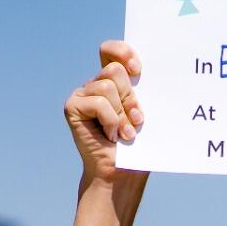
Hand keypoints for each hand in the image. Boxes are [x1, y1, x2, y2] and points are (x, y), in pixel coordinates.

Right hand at [64, 40, 148, 192]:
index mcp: (113, 82)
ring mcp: (82, 95)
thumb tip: (153, 70)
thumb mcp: (144, 113)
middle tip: (136, 120)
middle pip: (114, 70)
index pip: (111, 51)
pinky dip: (111, 120)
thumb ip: (142, 90)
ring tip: (125, 133)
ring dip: (122, 113)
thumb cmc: (138, 146)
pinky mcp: (73, 107)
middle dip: (130, 97)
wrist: (122, 174)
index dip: (123, 52)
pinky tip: (111, 136)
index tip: (138, 70)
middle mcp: (95, 85)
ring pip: (107, 86)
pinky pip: (99, 103)